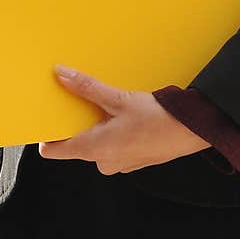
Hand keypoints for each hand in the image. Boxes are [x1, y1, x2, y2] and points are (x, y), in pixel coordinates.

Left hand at [40, 66, 209, 174]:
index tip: (45, 114)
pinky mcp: (132, 160)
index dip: (47, 133)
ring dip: (98, 125)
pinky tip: (126, 115)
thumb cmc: (158, 118)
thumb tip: (61, 74)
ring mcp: (118, 164)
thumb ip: (87, 88)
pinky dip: (113, 131)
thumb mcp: (119, 98)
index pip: (54, 150)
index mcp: (95, 149)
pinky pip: (112, 145)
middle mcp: (103, 162)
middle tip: (83, 99)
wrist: (193, 131)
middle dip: (78, 122)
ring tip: (110, 103)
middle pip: (76, 143)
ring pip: (96, 143)